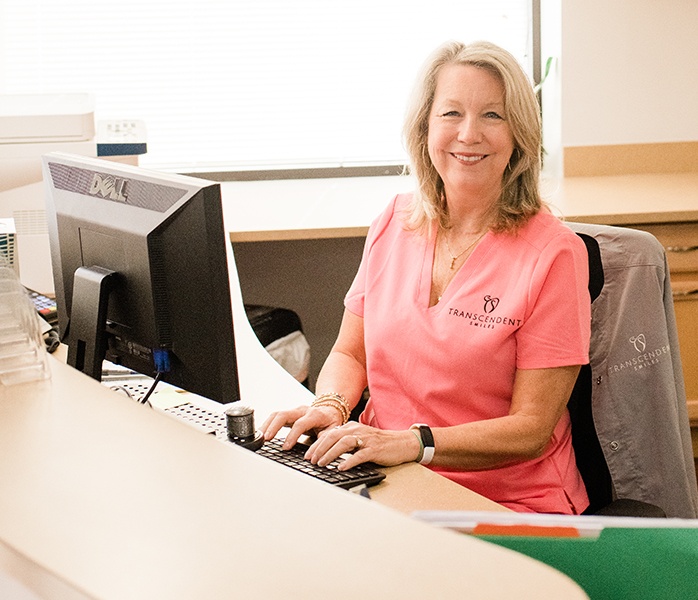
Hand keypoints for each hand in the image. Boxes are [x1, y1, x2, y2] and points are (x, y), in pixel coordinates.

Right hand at [260, 405, 343, 449]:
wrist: (331, 410)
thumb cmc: (331, 422)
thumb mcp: (333, 432)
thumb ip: (323, 443)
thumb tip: (311, 457)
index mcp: (315, 415)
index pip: (300, 424)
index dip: (292, 436)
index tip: (285, 448)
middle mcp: (303, 410)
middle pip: (284, 414)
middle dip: (273, 427)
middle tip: (266, 439)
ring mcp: (295, 411)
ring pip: (277, 414)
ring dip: (267, 425)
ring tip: (260, 437)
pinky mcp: (289, 414)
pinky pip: (275, 417)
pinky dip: (268, 424)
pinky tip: (262, 433)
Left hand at [305, 422, 421, 470]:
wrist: (402, 443)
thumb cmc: (379, 443)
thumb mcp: (360, 439)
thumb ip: (345, 442)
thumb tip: (326, 452)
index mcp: (351, 427)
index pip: (329, 434)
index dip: (317, 444)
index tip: (308, 455)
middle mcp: (357, 430)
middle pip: (333, 436)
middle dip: (319, 448)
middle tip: (311, 460)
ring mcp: (366, 439)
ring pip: (344, 443)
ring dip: (330, 454)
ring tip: (321, 463)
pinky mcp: (374, 449)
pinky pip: (359, 455)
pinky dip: (349, 461)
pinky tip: (341, 468)